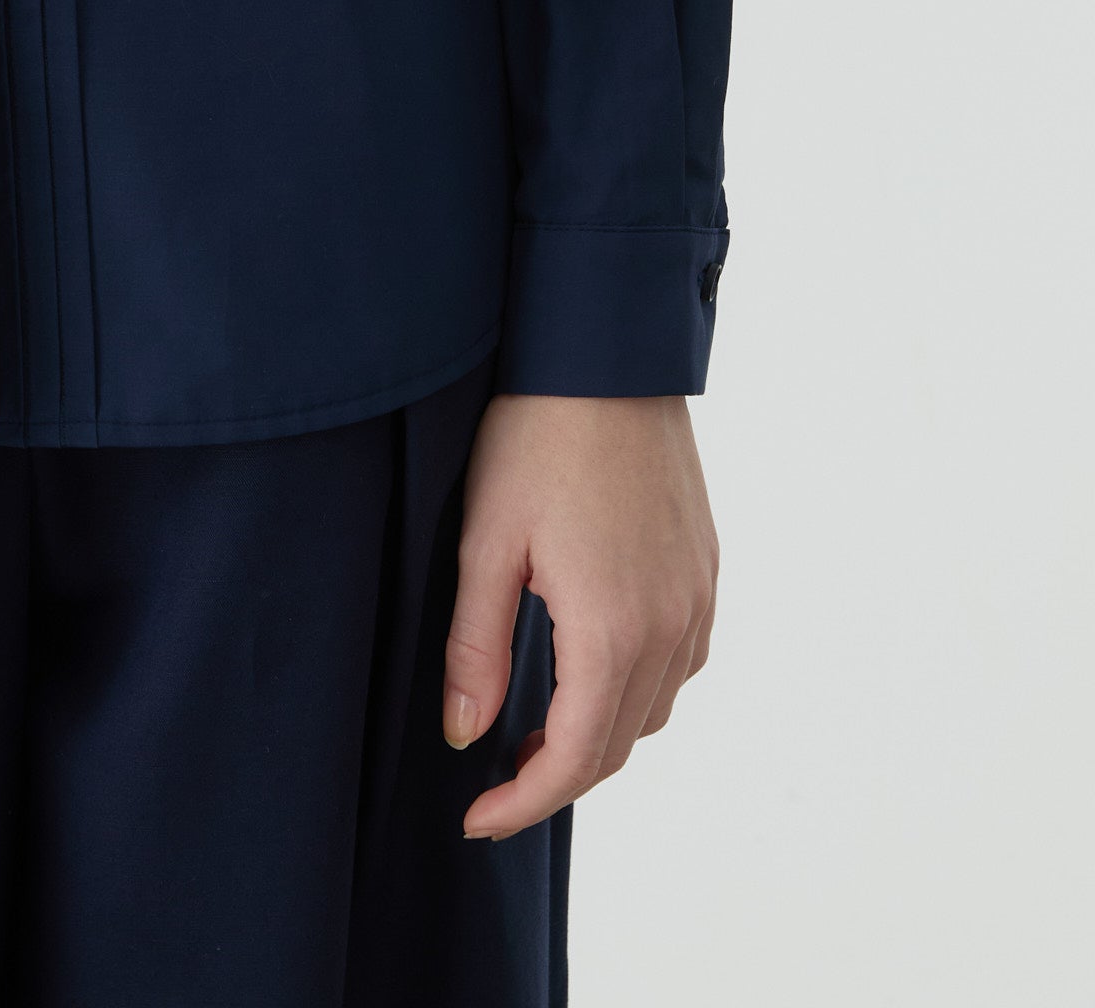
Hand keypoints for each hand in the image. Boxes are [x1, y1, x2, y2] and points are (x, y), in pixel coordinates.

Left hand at [443, 393, 716, 839]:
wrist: (606, 353)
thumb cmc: (535, 436)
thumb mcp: (486, 541)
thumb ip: (477, 647)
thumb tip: (466, 735)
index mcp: (612, 630)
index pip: (575, 758)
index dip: (525, 802)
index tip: (477, 819)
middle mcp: (670, 627)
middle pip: (618, 745)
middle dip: (557, 776)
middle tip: (496, 783)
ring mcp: (697, 599)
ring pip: (654, 709)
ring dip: (598, 733)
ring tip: (534, 726)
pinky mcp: (706, 570)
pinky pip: (679, 662)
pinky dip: (635, 688)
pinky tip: (590, 668)